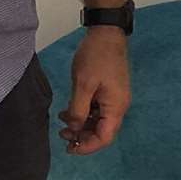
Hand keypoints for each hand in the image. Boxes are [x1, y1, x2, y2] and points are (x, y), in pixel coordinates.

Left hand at [59, 27, 129, 154]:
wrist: (106, 32)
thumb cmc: (96, 57)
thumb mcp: (83, 84)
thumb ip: (78, 110)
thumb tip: (74, 129)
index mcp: (115, 107)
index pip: (104, 138)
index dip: (87, 146)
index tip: (69, 147)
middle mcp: (118, 106)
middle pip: (102, 131)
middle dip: (82, 136)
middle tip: (62, 134)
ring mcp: (114, 98)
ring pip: (98, 121)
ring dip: (81, 124)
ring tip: (62, 122)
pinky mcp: (109, 91)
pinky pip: (97, 109)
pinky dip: (83, 112)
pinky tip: (69, 110)